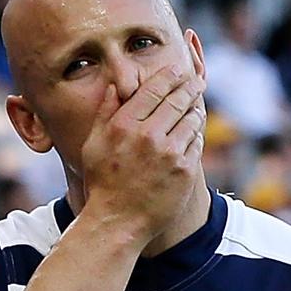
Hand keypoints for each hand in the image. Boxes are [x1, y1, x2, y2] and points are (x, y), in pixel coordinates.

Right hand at [81, 61, 205, 241]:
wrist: (118, 221)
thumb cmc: (102, 182)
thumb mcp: (93, 145)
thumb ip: (105, 113)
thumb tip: (116, 86)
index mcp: (124, 125)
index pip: (154, 89)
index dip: (169, 75)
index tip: (177, 69)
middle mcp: (148, 136)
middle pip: (177, 100)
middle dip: (189, 86)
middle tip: (196, 80)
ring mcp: (169, 153)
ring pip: (191, 120)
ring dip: (195, 109)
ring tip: (196, 103)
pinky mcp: (185, 171)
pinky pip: (196, 142)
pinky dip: (195, 134)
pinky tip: (193, 132)